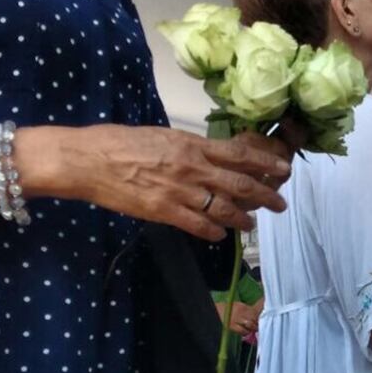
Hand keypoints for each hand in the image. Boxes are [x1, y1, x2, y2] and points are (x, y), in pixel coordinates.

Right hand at [13, 125, 292, 241]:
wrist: (87, 160)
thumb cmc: (119, 142)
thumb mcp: (162, 136)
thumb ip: (188, 148)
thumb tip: (209, 155)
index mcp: (192, 145)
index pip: (239, 154)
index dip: (265, 163)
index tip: (284, 169)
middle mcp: (193, 168)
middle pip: (240, 184)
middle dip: (265, 195)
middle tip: (280, 204)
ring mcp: (180, 191)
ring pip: (224, 208)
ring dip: (242, 218)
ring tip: (252, 224)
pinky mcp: (165, 212)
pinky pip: (198, 226)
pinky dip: (213, 232)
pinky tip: (220, 236)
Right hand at [218, 301, 258, 335]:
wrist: (215, 310)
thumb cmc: (228, 309)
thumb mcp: (238, 305)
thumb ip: (247, 310)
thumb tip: (257, 315)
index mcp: (243, 306)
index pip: (256, 313)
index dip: (260, 318)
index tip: (260, 321)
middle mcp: (241, 312)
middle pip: (254, 319)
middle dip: (257, 323)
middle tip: (257, 326)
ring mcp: (236, 319)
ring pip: (250, 325)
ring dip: (252, 328)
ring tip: (251, 330)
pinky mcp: (231, 326)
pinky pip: (242, 331)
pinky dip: (245, 332)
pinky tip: (245, 332)